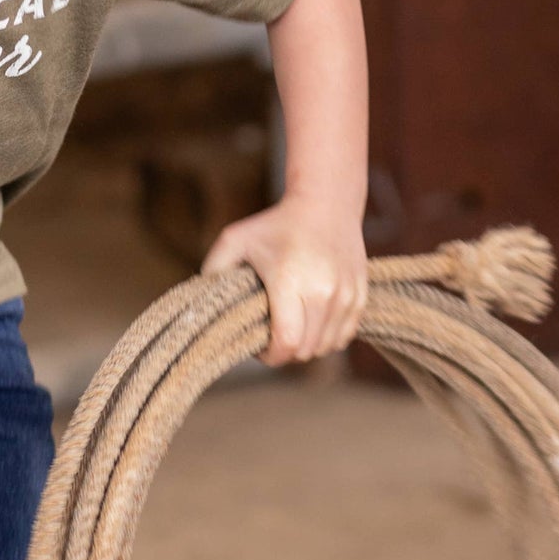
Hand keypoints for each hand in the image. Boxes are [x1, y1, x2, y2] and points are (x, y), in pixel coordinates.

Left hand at [203, 195, 367, 366]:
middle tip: (269, 337)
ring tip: (290, 328)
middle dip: (283, 352)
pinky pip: (343, 337)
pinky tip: (311, 323)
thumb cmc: (275, 224)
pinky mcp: (360, 297)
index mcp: (290, 281)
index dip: (269, 356)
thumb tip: (198, 303)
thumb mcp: (235, 238)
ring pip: (325, 347)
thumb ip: (213, 269)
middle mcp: (323, 292)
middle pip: (304, 351)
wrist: (326, 204)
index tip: (257, 345)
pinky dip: (326, 338)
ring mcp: (346, 296)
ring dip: (305, 346)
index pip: (286, 343)